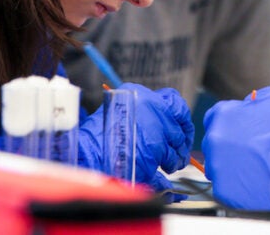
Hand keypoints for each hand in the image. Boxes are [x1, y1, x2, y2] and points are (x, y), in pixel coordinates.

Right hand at [79, 83, 193, 192]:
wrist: (86, 155)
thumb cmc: (95, 138)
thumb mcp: (116, 113)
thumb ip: (140, 115)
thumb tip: (160, 125)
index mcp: (140, 94)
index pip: (174, 101)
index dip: (179, 116)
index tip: (180, 126)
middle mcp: (152, 107)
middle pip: (180, 123)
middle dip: (182, 138)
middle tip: (180, 149)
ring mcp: (157, 127)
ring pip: (178, 144)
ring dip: (176, 157)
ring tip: (170, 164)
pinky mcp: (158, 149)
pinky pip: (172, 160)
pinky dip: (170, 169)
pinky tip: (164, 176)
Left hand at [202, 84, 269, 210]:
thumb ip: (255, 98)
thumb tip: (249, 105)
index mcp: (224, 116)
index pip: (216, 116)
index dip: (232, 121)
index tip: (242, 127)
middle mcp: (214, 141)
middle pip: (216, 141)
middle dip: (231, 143)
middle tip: (253, 147)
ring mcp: (217, 168)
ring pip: (219, 164)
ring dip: (233, 163)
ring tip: (257, 164)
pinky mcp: (224, 191)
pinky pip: (227, 185)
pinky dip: (238, 183)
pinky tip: (256, 179)